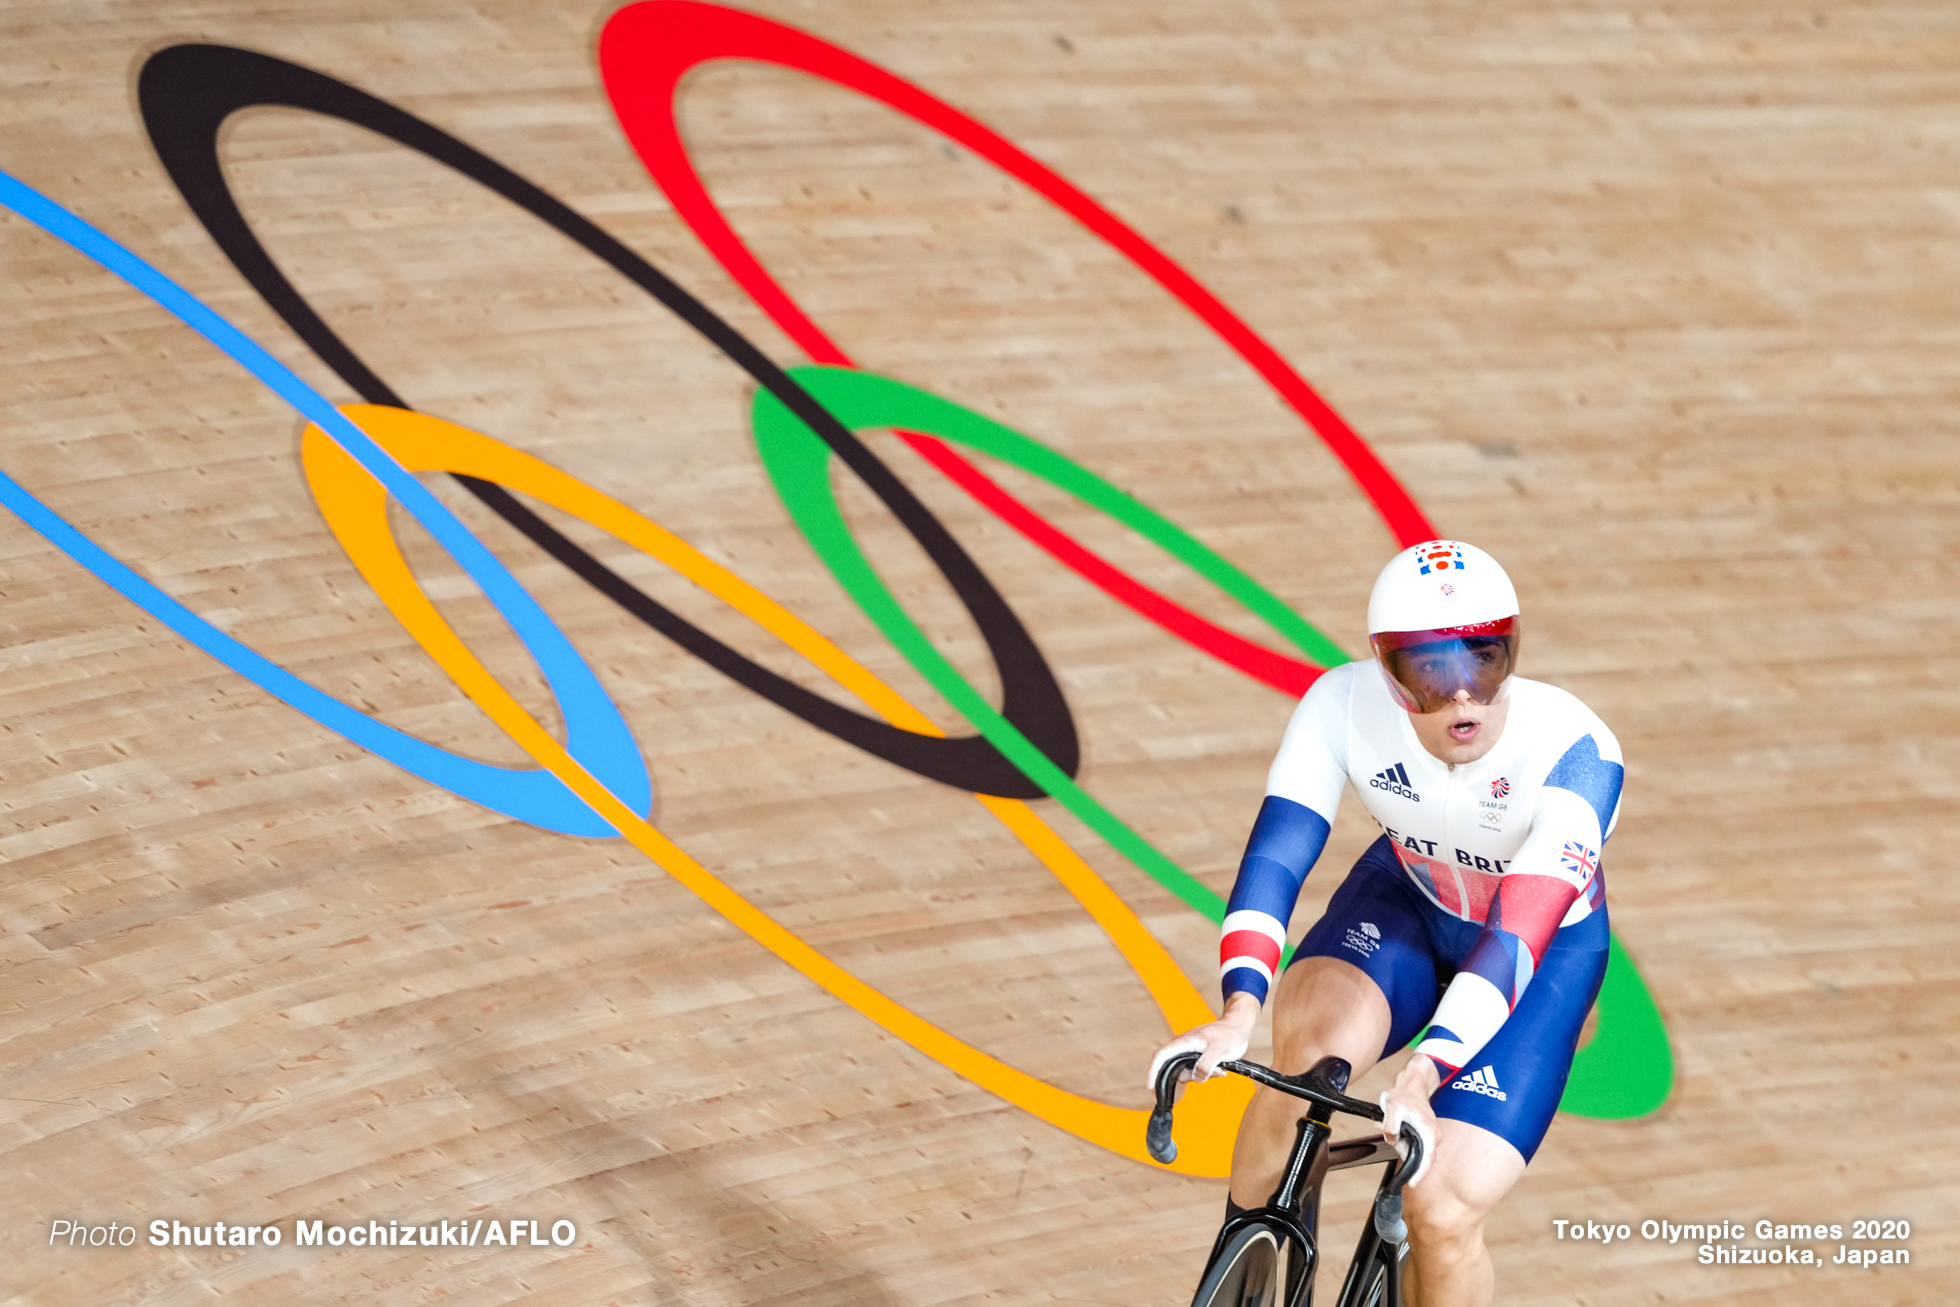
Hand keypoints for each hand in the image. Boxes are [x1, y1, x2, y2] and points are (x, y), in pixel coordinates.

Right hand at [1146, 993, 1260, 1092]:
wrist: (1238, 1026)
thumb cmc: (1229, 1034)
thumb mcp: (1220, 1049)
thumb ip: (1206, 1064)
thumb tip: (1197, 1077)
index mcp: (1184, 1042)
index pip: (1161, 1056)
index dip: (1153, 1071)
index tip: (1150, 1086)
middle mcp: (1183, 1047)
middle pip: (1174, 1068)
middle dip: (1190, 1076)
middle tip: (1209, 1076)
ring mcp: (1190, 1051)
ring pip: (1187, 1071)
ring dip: (1202, 1074)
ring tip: (1220, 1069)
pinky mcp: (1197, 1056)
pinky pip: (1196, 1069)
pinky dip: (1207, 1073)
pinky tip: (1220, 1069)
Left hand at [1378, 1055, 1440, 1186]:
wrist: (1413, 1083)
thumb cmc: (1405, 1095)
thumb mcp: (1393, 1107)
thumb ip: (1391, 1124)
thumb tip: (1392, 1137)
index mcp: (1429, 1132)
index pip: (1428, 1160)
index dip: (1420, 1174)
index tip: (1412, 1183)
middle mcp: (1433, 1136)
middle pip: (1421, 1157)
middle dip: (1405, 1155)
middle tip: (1393, 1142)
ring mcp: (1430, 1135)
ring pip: (1416, 1150)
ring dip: (1402, 1146)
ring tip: (1392, 1132)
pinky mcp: (1425, 1133)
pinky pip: (1415, 1143)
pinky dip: (1403, 1141)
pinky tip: (1395, 1132)